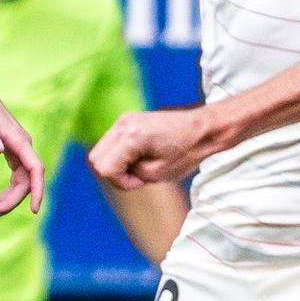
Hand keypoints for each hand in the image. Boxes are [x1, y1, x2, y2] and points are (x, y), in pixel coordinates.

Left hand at [0, 74, 47, 216]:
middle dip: (10, 201)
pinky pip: (14, 177)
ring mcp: (18, 149)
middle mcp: (23, 146)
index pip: (35, 169)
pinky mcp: (11, 151)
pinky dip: (4, 192)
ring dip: (6, 199)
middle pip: (26, 181)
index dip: (37, 190)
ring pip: (20, 182)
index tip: (34, 210)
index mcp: (18, 140)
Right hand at [90, 107, 216, 189]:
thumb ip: (130, 175)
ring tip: (140, 166)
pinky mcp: (127, 119)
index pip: (105, 168)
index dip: (120, 181)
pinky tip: (140, 156)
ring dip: (116, 164)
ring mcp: (124, 119)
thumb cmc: (187, 151)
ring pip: (101, 151)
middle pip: (96, 159)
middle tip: (139, 176)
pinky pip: (111, 143)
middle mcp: (123, 124)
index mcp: (131, 137)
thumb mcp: (157, 173)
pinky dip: (120, 154)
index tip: (141, 181)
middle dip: (114, 173)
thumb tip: (115, 171)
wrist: (204, 128)